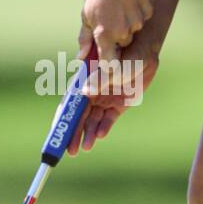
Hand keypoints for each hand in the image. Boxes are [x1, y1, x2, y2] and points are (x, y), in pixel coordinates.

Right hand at [67, 28, 159, 154]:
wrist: (146, 52)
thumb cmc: (126, 53)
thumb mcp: (114, 66)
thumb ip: (101, 78)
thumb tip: (84, 92)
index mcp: (85, 82)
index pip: (70, 103)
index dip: (63, 117)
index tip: (56, 132)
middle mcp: (93, 92)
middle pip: (80, 115)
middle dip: (74, 132)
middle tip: (70, 150)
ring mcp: (105, 99)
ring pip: (93, 120)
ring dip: (88, 134)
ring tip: (85, 148)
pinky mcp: (119, 105)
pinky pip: (109, 119)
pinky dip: (104, 127)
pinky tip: (100, 136)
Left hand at [79, 0, 154, 67]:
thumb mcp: (87, 14)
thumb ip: (85, 38)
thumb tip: (81, 57)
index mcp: (104, 34)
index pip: (110, 64)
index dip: (110, 66)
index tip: (108, 62)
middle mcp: (123, 31)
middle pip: (124, 43)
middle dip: (118, 34)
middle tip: (112, 16)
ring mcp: (137, 21)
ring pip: (135, 29)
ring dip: (129, 20)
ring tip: (121, 3)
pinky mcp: (148, 10)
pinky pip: (145, 16)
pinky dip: (139, 10)